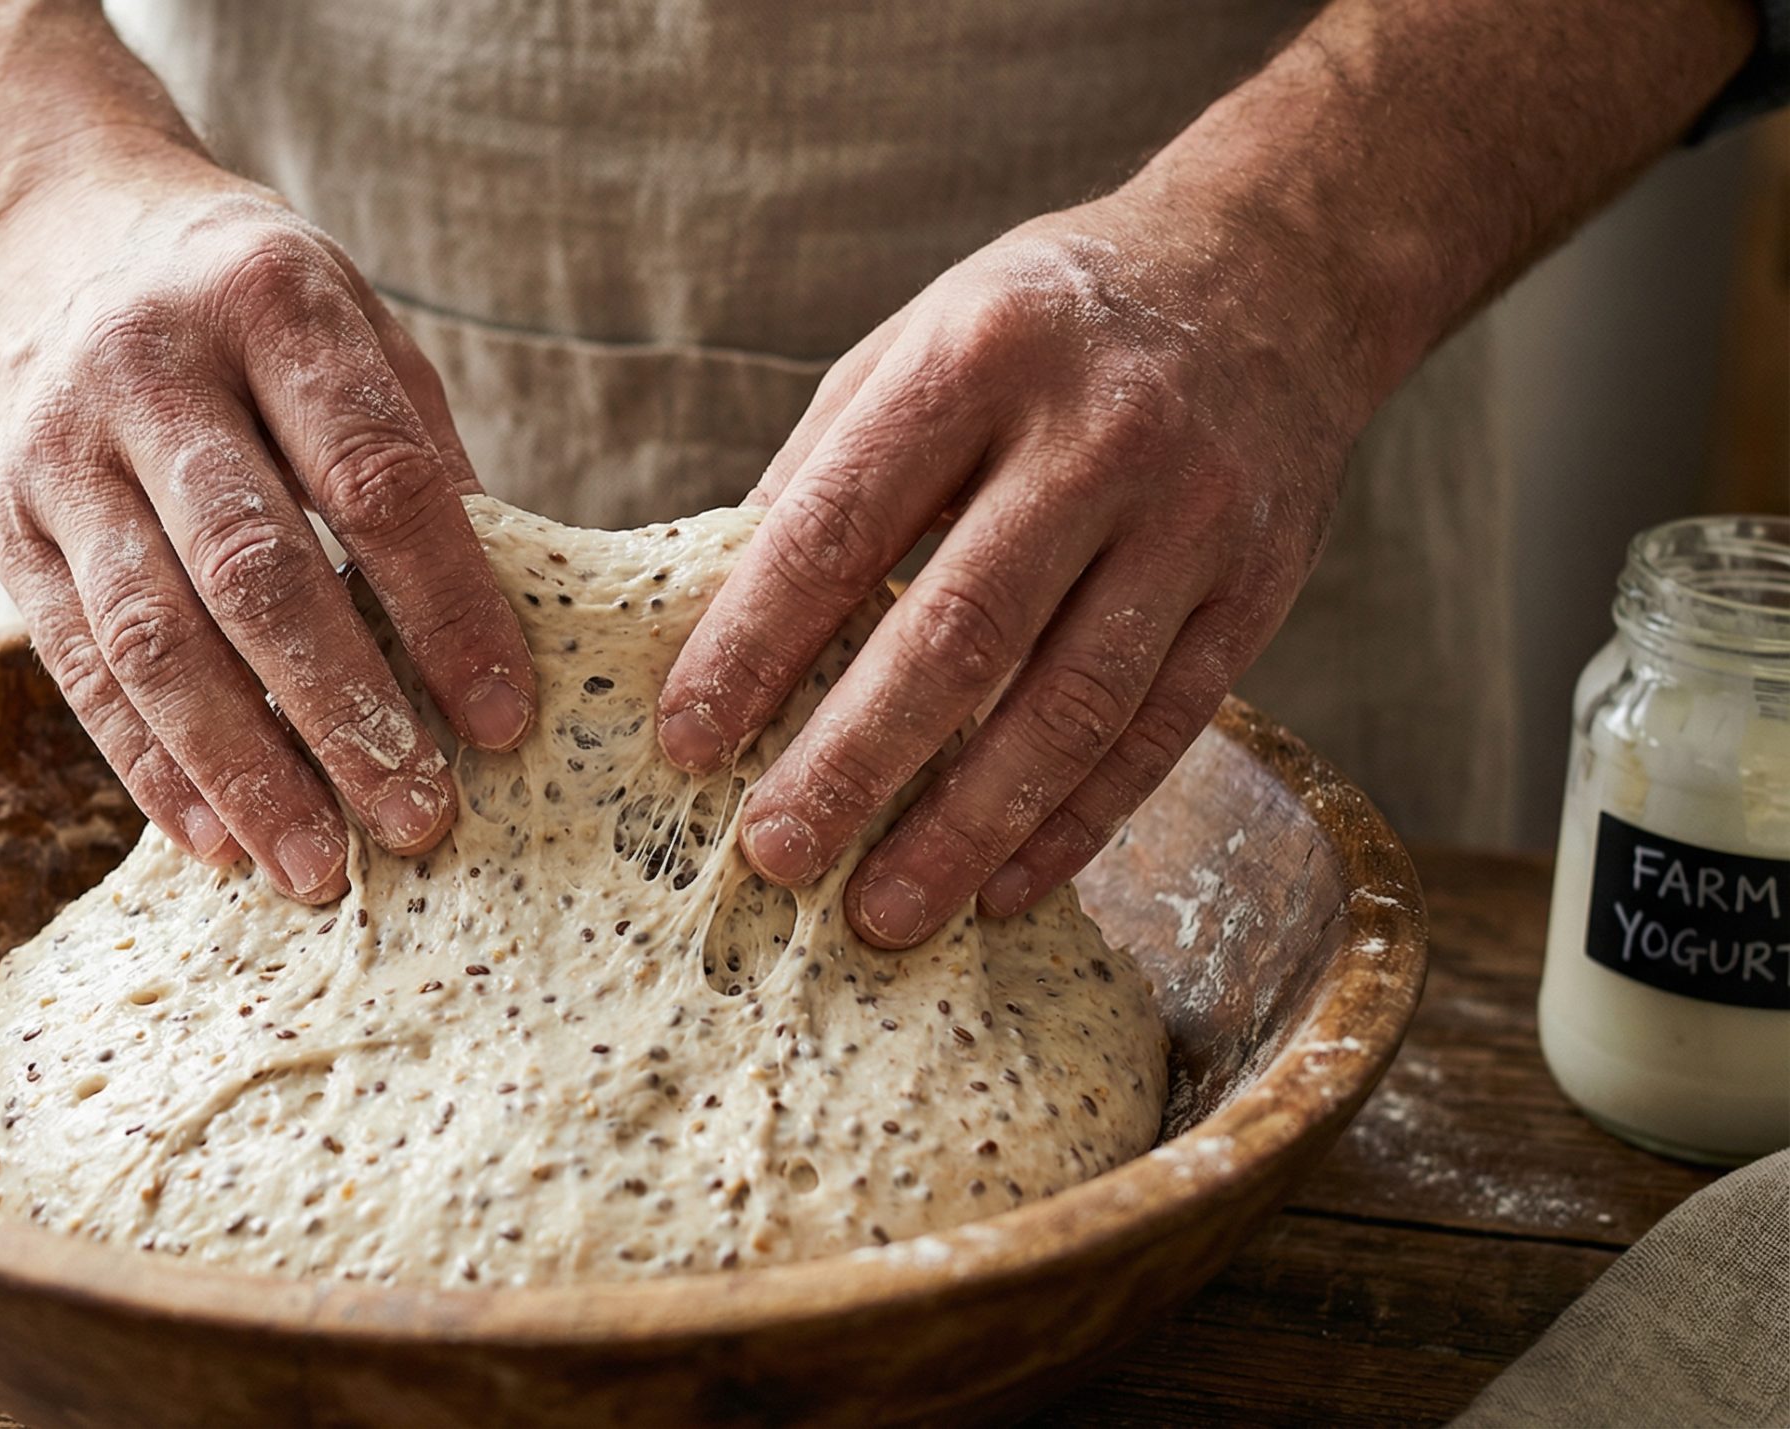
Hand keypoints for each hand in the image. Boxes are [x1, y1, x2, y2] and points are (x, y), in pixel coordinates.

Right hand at [0, 152, 538, 903]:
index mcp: (268, 304)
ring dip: (241, 767)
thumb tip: (493, 623)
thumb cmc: (234, 291)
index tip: (504, 716)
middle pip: (254, 572)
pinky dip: (149, 765)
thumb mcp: (346, 317)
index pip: (374, 478)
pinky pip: (78, 668)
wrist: (42, 226)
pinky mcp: (3, 529)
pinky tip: (216, 837)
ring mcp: (60, 457)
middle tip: (419, 819)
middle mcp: (150, 375)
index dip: (447, 607)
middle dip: (344, 713)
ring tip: (316, 865)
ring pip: (151, 638)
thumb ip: (414, 452)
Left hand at [659, 192, 1371, 946]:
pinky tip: (1005, 887)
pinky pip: (1159, 730)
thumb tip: (721, 622)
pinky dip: (1076, 823)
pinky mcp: (1259, 586)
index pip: (841, 525)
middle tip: (773, 852)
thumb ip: (828, 471)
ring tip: (883, 911)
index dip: (756, 643)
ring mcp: (1191, 517)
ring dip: (967, 827)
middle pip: (959, 632)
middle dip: (855, 759)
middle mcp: (1095, 435)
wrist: (1271, 270)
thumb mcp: (921, 340)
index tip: (687, 740)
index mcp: (976, 360)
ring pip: (1069, 704)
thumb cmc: (1046, 322)